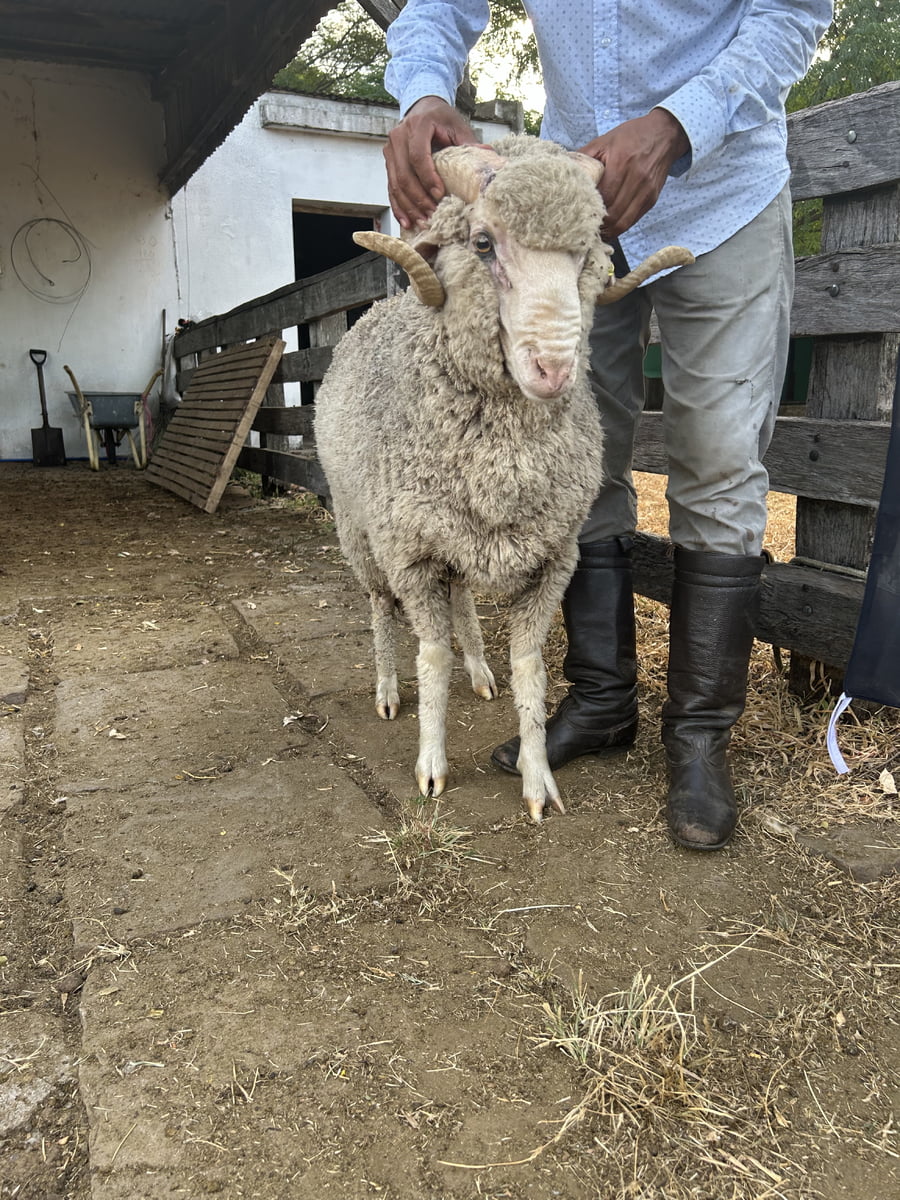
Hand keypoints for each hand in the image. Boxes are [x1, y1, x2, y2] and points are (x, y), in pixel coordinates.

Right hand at [384, 96, 477, 228]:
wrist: (423, 107)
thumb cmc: (441, 118)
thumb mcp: (458, 126)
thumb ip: (469, 143)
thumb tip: (489, 155)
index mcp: (418, 125)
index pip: (418, 156)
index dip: (428, 178)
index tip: (440, 194)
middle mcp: (399, 136)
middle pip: (405, 175)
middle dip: (419, 199)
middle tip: (433, 215)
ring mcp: (390, 150)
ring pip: (396, 185)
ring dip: (409, 207)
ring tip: (423, 222)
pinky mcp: (389, 162)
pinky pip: (391, 188)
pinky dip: (399, 207)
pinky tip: (407, 221)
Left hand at [578, 109, 689, 238]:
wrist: (665, 134)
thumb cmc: (632, 136)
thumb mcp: (605, 140)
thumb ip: (584, 156)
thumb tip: (563, 170)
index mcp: (622, 163)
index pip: (602, 197)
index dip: (588, 209)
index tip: (576, 214)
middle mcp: (637, 179)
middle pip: (612, 214)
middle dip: (596, 223)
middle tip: (582, 227)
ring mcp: (646, 192)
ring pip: (623, 223)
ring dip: (607, 230)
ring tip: (594, 231)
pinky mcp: (651, 199)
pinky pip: (633, 220)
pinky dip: (619, 227)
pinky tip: (608, 227)